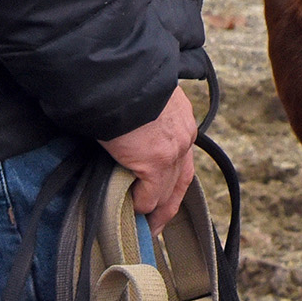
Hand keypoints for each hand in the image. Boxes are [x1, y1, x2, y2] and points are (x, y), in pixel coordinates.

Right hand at [99, 85, 198, 235]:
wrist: (118, 74)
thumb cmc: (121, 79)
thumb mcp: (141, 95)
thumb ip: (142, 116)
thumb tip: (127, 129)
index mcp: (181, 116)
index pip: (183, 154)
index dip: (173, 177)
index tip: (163, 192)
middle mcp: (183, 135)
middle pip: (182, 180)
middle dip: (169, 202)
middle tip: (156, 222)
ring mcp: (172, 151)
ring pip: (167, 192)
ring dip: (155, 210)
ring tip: (143, 226)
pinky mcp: (155, 163)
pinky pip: (149, 195)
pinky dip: (140, 205)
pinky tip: (130, 211)